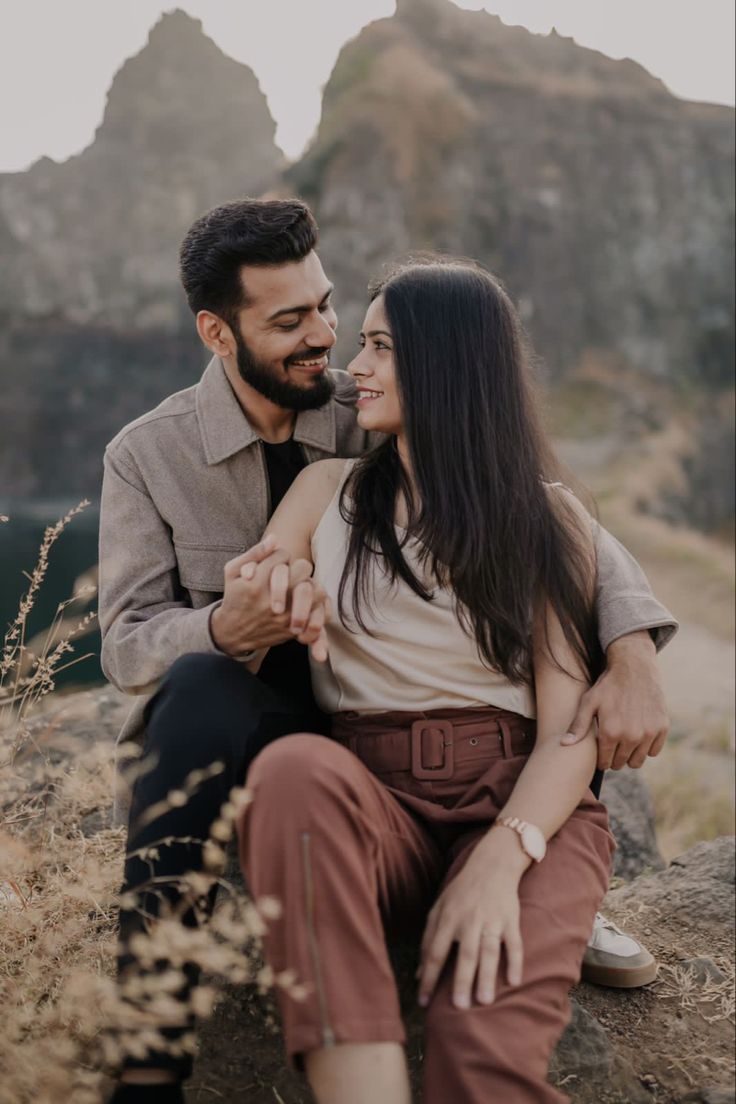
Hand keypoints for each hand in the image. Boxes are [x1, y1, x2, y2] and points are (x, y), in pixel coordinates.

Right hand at [210, 536, 328, 659]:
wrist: (232, 633)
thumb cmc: (234, 597)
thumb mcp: (232, 571)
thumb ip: (254, 553)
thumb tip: (275, 538)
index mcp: (256, 581)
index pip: (283, 554)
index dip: (281, 556)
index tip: (275, 565)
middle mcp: (272, 597)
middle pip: (303, 568)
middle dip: (298, 568)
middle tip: (292, 574)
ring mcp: (284, 615)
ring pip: (315, 588)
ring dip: (310, 585)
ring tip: (300, 588)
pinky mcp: (292, 628)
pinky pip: (317, 611)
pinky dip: (316, 605)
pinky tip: (305, 603)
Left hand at [417, 835, 524, 1009]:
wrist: (491, 865)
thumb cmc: (461, 892)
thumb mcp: (439, 909)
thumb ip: (427, 939)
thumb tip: (419, 973)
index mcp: (447, 918)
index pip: (435, 952)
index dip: (428, 977)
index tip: (423, 1003)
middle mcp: (468, 920)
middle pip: (464, 953)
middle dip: (461, 980)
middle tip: (459, 1007)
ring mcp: (491, 920)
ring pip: (489, 951)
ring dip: (487, 976)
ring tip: (485, 1001)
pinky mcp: (510, 919)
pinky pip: (514, 943)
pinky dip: (515, 961)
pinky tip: (514, 982)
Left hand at [562, 631, 668, 769]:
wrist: (634, 668)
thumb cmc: (608, 685)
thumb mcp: (589, 702)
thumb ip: (578, 725)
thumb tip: (564, 745)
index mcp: (610, 732)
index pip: (605, 762)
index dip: (601, 760)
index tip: (601, 752)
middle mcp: (631, 736)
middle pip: (621, 763)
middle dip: (614, 758)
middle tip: (612, 746)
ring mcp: (648, 733)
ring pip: (638, 761)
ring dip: (630, 755)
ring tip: (624, 742)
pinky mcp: (662, 728)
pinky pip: (654, 751)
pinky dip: (647, 747)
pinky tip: (639, 735)